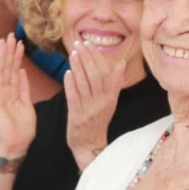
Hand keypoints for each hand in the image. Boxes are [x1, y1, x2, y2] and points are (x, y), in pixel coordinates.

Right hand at [0, 34, 35, 156]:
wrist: (16, 145)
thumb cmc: (22, 130)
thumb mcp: (27, 104)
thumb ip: (24, 88)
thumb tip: (23, 72)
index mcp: (12, 93)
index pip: (14, 71)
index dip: (17, 57)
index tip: (20, 43)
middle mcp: (3, 92)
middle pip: (6, 68)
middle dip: (9, 51)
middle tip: (11, 34)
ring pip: (0, 71)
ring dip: (2, 55)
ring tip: (4, 40)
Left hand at [65, 42, 127, 170]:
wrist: (90, 146)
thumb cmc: (98, 122)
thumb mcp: (111, 103)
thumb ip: (115, 83)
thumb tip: (121, 63)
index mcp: (110, 97)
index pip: (105, 72)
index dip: (97, 57)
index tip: (90, 44)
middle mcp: (102, 103)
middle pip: (95, 75)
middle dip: (87, 57)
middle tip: (78, 44)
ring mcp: (89, 110)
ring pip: (84, 84)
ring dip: (78, 67)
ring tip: (72, 53)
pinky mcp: (77, 117)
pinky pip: (74, 98)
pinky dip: (70, 85)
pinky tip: (67, 73)